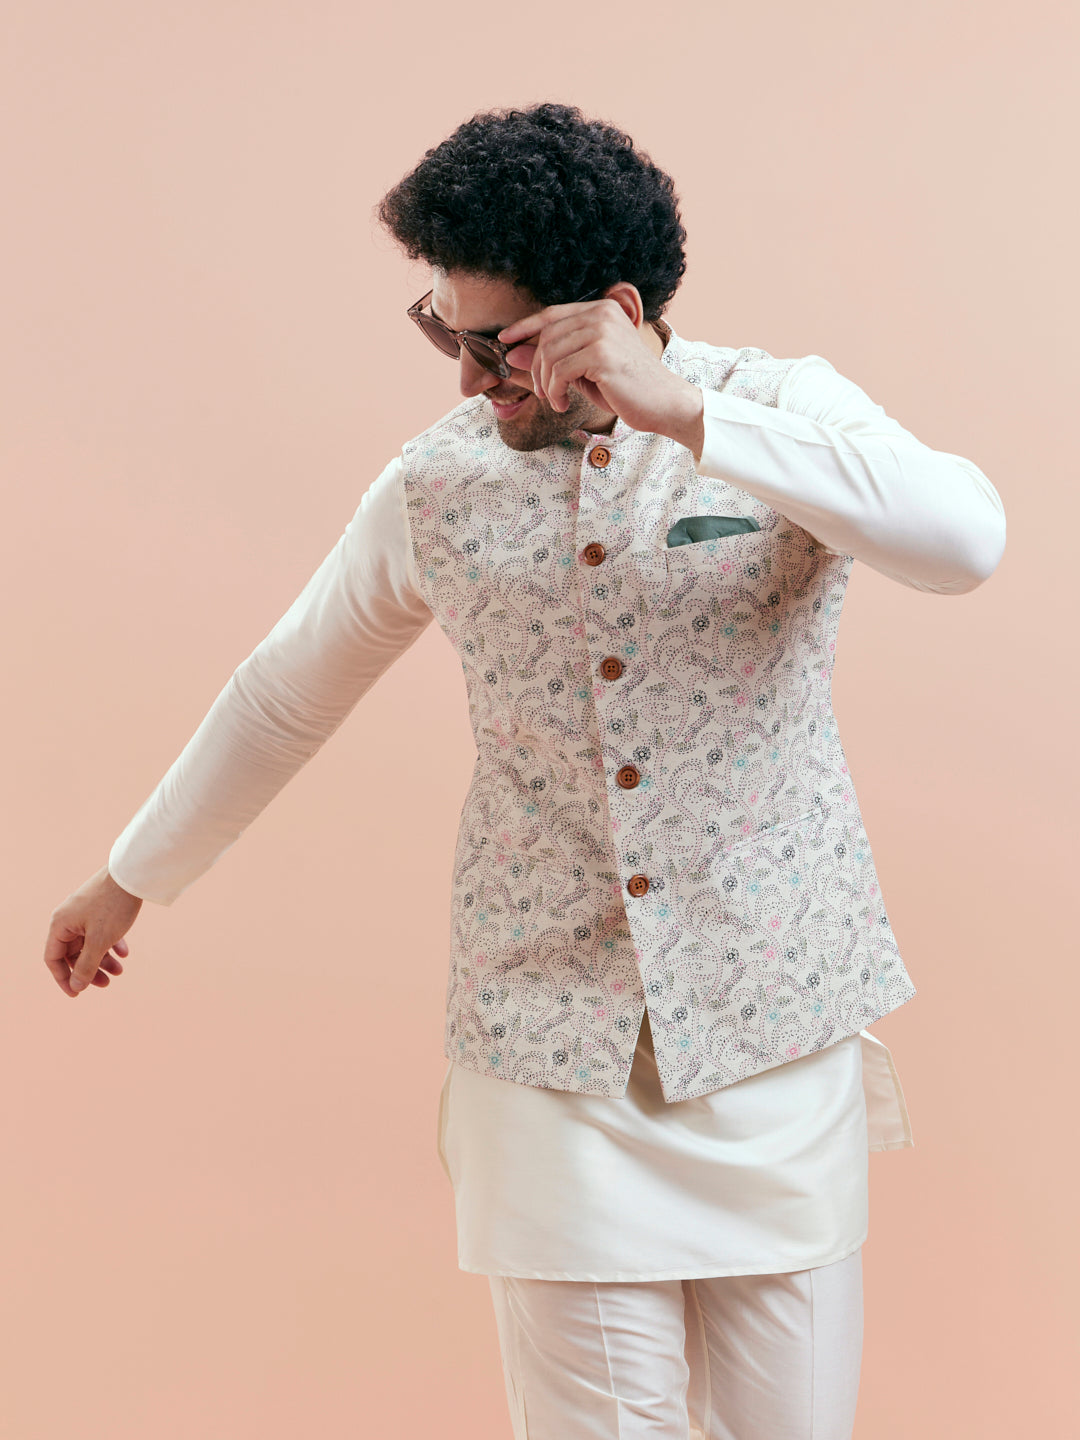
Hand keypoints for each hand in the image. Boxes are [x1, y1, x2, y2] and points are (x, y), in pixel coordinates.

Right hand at [44, 864, 142, 996]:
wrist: (132, 874)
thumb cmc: (113, 906)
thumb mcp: (100, 940)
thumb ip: (86, 965)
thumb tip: (76, 986)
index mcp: (60, 925)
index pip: (53, 958)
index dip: (63, 978)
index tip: (77, 994)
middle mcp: (68, 918)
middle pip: (73, 953)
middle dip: (89, 970)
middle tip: (106, 983)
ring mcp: (84, 913)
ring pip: (89, 944)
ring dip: (103, 959)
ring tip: (120, 971)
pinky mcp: (99, 908)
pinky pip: (101, 932)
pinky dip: (111, 944)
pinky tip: (125, 952)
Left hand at [497, 290, 703, 450]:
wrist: (665, 404)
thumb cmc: (626, 389)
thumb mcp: (584, 372)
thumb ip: (552, 361)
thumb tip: (512, 354)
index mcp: (602, 310)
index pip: (552, 313)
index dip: (524, 326)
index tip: (504, 339)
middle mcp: (602, 314)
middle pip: (547, 336)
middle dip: (536, 368)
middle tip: (542, 393)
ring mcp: (603, 332)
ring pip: (550, 354)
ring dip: (546, 384)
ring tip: (556, 401)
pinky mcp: (602, 355)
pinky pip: (560, 371)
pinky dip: (555, 391)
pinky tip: (564, 404)